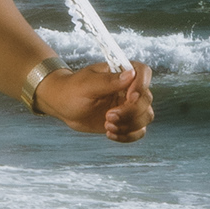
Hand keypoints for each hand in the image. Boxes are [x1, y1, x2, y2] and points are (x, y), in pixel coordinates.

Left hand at [35, 61, 152, 142]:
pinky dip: (128, 136)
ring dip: (129, 125)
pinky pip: (139, 131)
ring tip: (107, 125)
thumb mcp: (87, 84)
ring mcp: (129, 105)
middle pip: (146, 99)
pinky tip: (110, 134)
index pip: (143, 72)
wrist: (63, 105)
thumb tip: (130, 74)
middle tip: (108, 116)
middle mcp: (129, 88)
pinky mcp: (126, 121)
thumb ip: (108, 81)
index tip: (129, 97)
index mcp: (121, 72)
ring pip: (146, 116)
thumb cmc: (72, 89)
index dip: (141, 85)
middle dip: (130, 112)